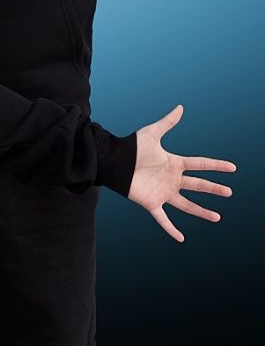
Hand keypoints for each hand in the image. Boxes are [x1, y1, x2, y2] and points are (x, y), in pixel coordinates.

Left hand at [127, 106, 234, 241]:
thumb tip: (180, 107)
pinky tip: (181, 238)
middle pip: (198, 185)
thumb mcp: (151, 133)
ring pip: (186, 205)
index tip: (232, 167)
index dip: (216, 165)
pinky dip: (171, 229)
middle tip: (229, 192)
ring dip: (201, 211)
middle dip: (214, 188)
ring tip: (217, 217)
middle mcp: (171, 179)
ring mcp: (163, 192)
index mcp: (173, 163)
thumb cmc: (131, 147)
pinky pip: (163, 219)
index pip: (200, 164)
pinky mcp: (151, 203)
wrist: (112, 161)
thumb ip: (167, 123)